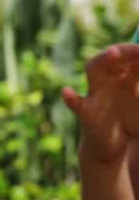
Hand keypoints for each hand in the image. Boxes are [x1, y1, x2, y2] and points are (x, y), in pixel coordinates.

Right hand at [63, 43, 138, 166]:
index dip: (137, 51)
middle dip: (125, 50)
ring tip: (113, 53)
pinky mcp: (87, 112)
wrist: (115, 149)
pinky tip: (67, 92)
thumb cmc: (131, 122)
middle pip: (112, 56)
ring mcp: (96, 94)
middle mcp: (109, 80)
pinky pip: (77, 103)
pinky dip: (71, 98)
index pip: (129, 55)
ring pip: (94, 69)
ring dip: (102, 60)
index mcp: (125, 76)